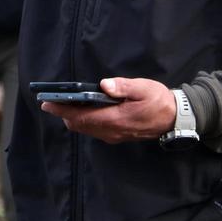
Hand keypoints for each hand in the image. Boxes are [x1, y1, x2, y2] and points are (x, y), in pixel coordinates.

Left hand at [40, 77, 176, 143]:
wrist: (174, 118)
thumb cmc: (158, 100)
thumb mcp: (143, 88)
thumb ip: (123, 87)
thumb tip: (104, 85)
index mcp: (115, 119)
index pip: (81, 116)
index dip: (62, 110)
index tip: (47, 103)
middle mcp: (111, 131)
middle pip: (79, 125)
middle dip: (64, 114)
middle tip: (52, 101)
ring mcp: (113, 135)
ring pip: (86, 129)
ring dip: (73, 118)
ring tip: (64, 104)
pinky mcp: (117, 135)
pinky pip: (94, 130)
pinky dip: (83, 120)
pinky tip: (83, 109)